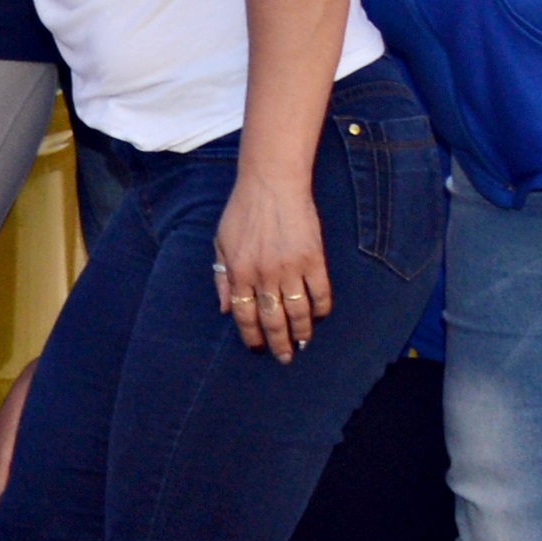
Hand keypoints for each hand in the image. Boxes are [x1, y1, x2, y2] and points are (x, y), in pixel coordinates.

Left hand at [213, 172, 332, 362]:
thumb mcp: (221, 241)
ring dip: (301, 332)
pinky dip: (320, 309)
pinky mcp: (314, 259)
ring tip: (302, 343)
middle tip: (284, 357)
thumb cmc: (243, 210)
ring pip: (298, 312)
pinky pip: (320, 293)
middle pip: (272, 320)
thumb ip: (221, 276)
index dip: (252, 336)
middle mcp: (263, 275)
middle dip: (278, 343)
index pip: (245, 315)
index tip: (258, 348)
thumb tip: (224, 310)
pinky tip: (318, 316)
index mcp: (238, 271)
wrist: (272, 183)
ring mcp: (290, 268)